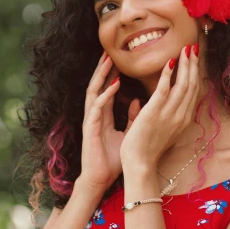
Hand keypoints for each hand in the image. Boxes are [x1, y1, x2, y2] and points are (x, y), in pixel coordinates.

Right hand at [79, 51, 140, 191]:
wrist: (100, 178)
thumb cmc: (112, 159)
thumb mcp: (127, 133)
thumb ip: (131, 117)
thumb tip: (138, 101)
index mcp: (103, 114)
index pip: (106, 88)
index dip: (111, 73)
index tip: (119, 57)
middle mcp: (95, 114)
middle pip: (98, 85)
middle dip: (103, 68)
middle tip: (109, 50)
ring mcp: (91, 119)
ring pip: (94, 91)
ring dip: (101, 75)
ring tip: (108, 60)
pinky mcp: (91, 128)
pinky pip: (97, 107)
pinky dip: (106, 94)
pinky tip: (114, 84)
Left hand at [119, 43, 199, 170]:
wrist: (139, 164)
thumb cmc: (148, 148)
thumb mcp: (164, 128)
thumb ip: (165, 112)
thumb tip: (156, 98)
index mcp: (184, 119)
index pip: (195, 91)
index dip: (196, 72)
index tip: (195, 57)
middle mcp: (181, 115)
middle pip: (192, 84)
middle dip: (193, 64)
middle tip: (193, 47)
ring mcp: (169, 114)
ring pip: (183, 84)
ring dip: (184, 65)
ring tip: (185, 49)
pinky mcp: (155, 113)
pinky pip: (164, 90)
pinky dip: (167, 75)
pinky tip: (169, 62)